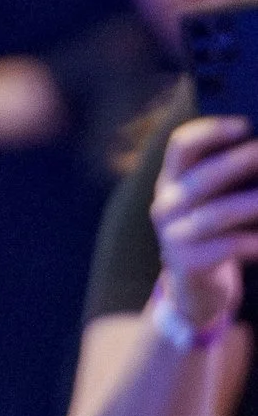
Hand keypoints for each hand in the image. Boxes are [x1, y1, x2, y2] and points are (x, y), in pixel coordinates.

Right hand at [151, 116, 257, 338]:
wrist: (195, 290)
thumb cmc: (214, 232)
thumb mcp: (212, 199)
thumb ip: (228, 174)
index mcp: (171, 180)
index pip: (181, 145)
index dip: (212, 131)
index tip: (246, 126)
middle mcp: (165, 206)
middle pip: (204, 177)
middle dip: (243, 162)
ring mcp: (173, 237)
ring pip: (218, 214)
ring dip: (255, 203)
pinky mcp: (187, 264)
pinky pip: (227, 246)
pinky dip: (255, 241)